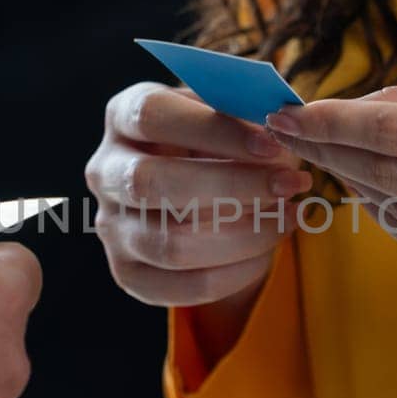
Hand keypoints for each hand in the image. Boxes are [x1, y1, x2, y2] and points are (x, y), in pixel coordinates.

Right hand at [86, 82, 308, 308]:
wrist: (200, 188)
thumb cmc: (216, 138)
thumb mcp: (225, 110)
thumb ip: (243, 110)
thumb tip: (279, 127)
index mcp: (122, 116)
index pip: (152, 116)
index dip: (212, 130)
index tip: (271, 144)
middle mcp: (106, 171)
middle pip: (152, 183)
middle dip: (233, 187)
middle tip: (290, 185)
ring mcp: (111, 227)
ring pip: (171, 243)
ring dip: (243, 234)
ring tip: (290, 217)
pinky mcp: (129, 273)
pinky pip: (183, 287)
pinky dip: (236, 273)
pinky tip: (270, 251)